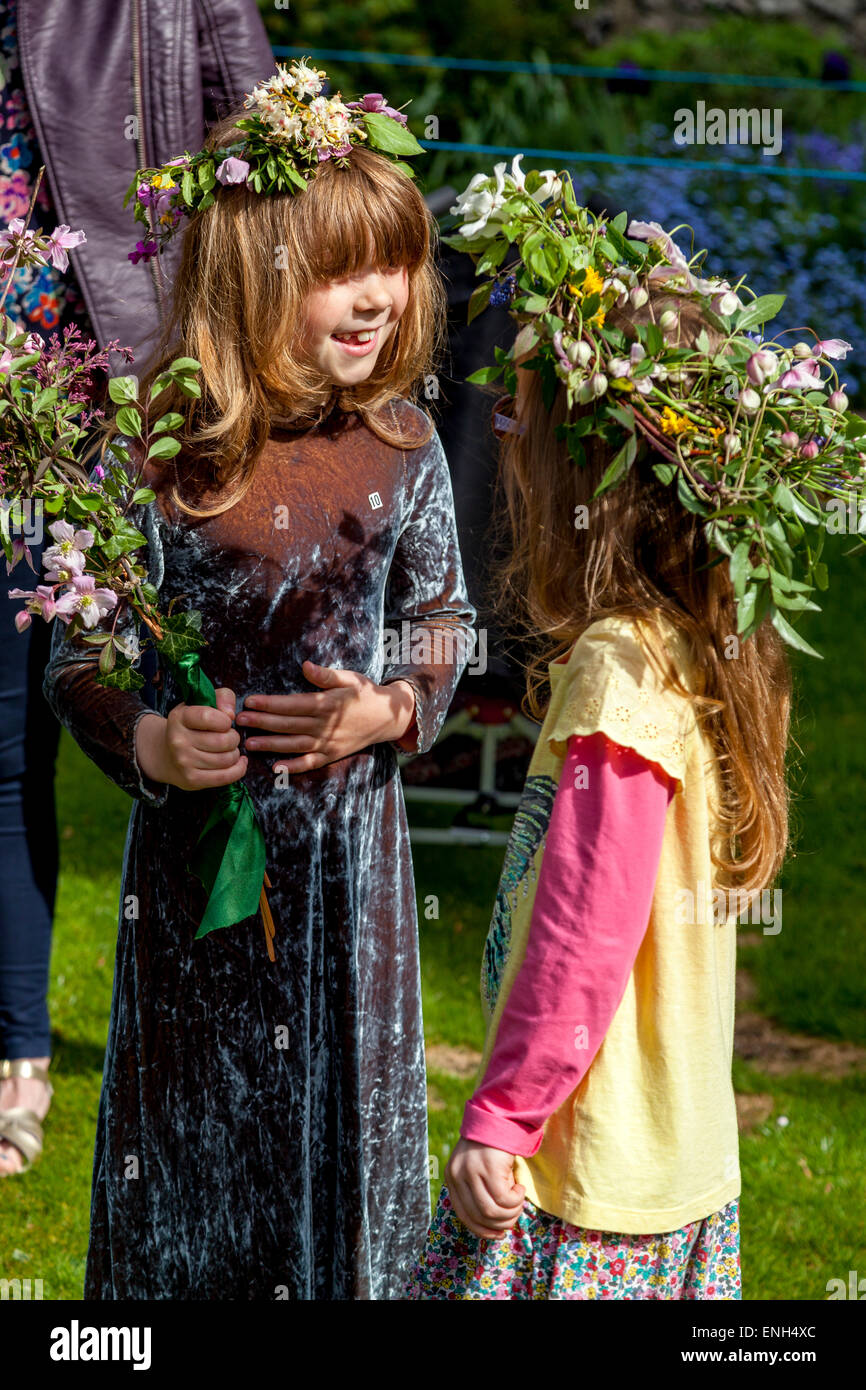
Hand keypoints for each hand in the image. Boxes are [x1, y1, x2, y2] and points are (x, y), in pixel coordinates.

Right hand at [135, 688, 247, 790]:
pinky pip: (225, 777)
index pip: (208, 716)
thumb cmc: (192, 726)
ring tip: (228, 750)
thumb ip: (222, 697)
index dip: (225, 720)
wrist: (167, 754)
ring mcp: (183, 762)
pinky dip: (238, 769)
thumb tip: (230, 714)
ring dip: (235, 753)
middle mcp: (178, 740)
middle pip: (223, 741)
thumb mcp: (203, 703)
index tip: (224, 722)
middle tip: (229, 737)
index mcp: (180, 717)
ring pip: (226, 759)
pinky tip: (238, 762)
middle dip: (233, 738)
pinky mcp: (191, 779)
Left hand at [234, 661, 416, 772]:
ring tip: (249, 743)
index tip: (250, 701)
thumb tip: (305, 666)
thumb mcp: (349, 678)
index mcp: (328, 704)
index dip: (270, 703)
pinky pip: (310, 763)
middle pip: (288, 725)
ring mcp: (328, 743)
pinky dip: (293, 767)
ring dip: (271, 745)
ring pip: (294, 745)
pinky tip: (275, 768)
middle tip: (239, 721)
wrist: (388, 718)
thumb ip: (326, 675)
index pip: (292, 704)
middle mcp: (326, 725)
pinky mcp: (331, 755)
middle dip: (262, 723)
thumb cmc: (366, 693)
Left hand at [445, 1137, 525, 1239]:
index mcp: (452, 1177)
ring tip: (519, 1201)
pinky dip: (516, 1200)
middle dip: (501, 1224)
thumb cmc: (493, 1144)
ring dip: (511, 1213)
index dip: (483, 1230)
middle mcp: (458, 1176)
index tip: (499, 1233)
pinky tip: (520, 1188)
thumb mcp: (479, 1169)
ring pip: (492, 1212)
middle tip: (515, 1215)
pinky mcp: (489, 1168)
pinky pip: (504, 1199)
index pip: (464, 1216)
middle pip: (479, 1217)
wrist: (501, 1115)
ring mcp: (472, 1172)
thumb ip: (481, 1190)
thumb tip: (495, 1223)